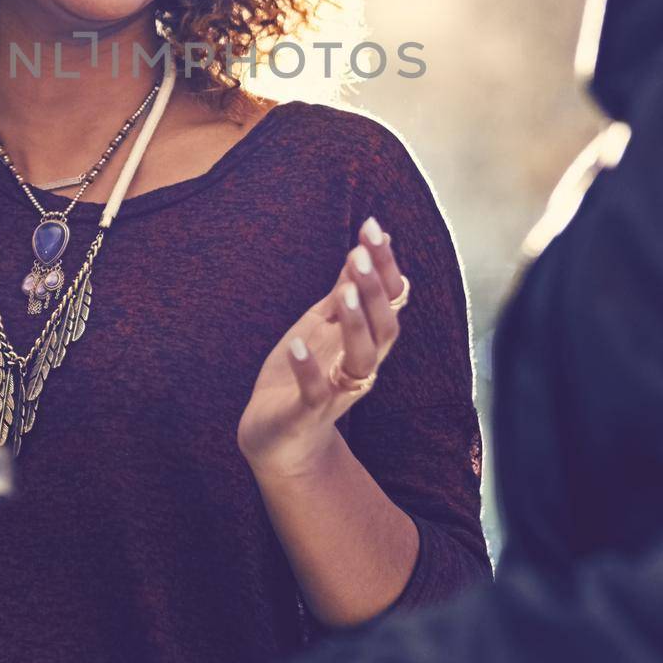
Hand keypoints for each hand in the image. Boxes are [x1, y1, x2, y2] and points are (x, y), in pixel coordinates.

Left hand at [236, 217, 405, 479]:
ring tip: (343, 292)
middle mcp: (359, 366)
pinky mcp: (307, 413)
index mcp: (365, 341)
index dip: (385, 266)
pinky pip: (315, 392)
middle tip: (360, 253)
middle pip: (385, 328)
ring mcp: (336, 391)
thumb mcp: (321, 325)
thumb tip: (362, 247)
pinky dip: (307, 369)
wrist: (274, 435)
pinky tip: (295, 344)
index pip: (388, 301)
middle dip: (374, 290)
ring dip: (355, 324)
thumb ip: (343, 291)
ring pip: (361, 359)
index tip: (373, 228)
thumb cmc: (301, 374)